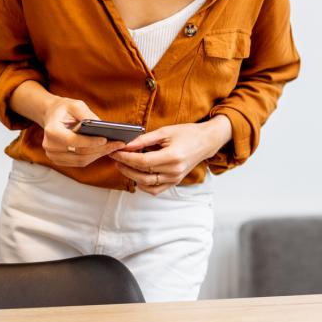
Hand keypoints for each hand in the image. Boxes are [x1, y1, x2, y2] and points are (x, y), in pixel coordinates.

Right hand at [41, 97, 124, 167]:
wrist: (53, 116)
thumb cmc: (65, 109)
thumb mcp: (76, 105)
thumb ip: (87, 115)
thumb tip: (102, 126)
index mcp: (51, 131)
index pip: (72, 140)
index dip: (89, 142)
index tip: (105, 139)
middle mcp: (50, 146)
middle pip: (79, 153)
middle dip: (100, 149)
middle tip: (118, 144)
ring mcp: (54, 155)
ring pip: (81, 160)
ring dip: (100, 154)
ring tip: (115, 147)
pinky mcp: (60, 160)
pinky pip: (80, 162)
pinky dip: (94, 157)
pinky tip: (106, 150)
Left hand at [109, 119, 229, 195]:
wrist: (206, 141)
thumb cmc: (187, 134)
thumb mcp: (165, 132)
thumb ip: (144, 139)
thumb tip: (127, 145)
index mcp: (172, 156)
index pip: (142, 161)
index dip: (126, 157)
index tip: (115, 151)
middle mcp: (174, 170)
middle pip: (142, 173)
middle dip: (125, 166)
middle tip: (115, 158)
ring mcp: (175, 178)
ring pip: (146, 184)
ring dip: (131, 176)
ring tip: (123, 166)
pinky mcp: (174, 182)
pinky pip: (155, 190)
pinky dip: (143, 186)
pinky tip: (136, 176)